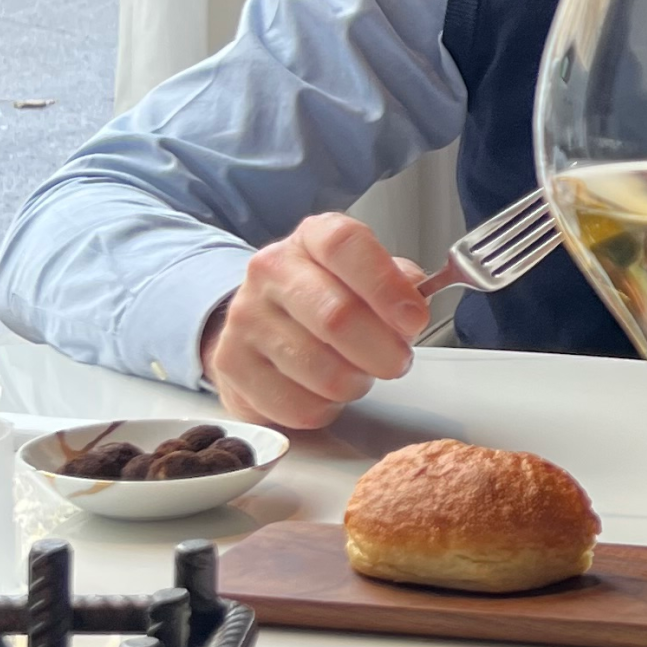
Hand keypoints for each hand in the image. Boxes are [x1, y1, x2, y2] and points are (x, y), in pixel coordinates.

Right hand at [200, 215, 429, 430]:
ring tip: (359, 375)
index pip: (345, 245)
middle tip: (398, 362)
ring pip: (320, 369)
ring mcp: (245, 318)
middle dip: (381, 350)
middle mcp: (271, 270)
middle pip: (336, 316)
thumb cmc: (326, 297)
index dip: (386, 285)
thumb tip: (416, 298)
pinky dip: (326, 408)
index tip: (414, 319)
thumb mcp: (365, 275)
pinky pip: (296, 404)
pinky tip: (326, 392)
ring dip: (355, 382)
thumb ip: (398, 282)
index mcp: (311, 237)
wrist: (262, 324)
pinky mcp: (231, 365)